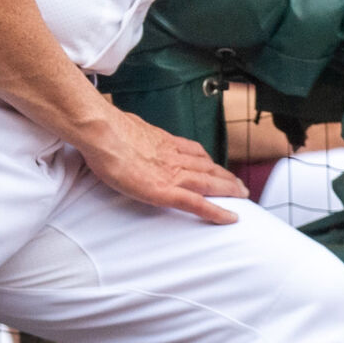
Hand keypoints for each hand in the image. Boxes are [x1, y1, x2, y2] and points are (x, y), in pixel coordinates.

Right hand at [76, 107, 247, 223]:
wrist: (102, 133)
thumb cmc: (106, 129)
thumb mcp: (124, 124)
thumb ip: (131, 132)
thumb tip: (125, 130)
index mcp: (162, 140)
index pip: (193, 150)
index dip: (207, 160)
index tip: (214, 164)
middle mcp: (172, 155)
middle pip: (207, 166)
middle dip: (225, 176)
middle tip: (238, 185)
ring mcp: (171, 172)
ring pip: (209, 182)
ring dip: (228, 189)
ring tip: (241, 196)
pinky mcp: (165, 191)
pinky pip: (197, 203)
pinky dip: (216, 211)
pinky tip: (229, 218)